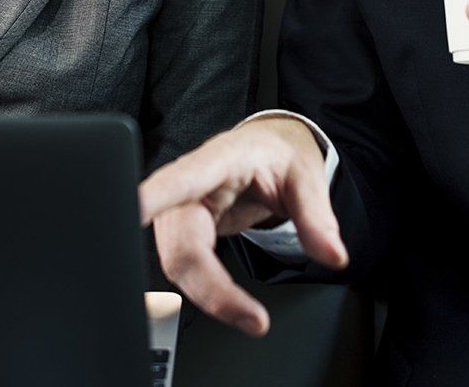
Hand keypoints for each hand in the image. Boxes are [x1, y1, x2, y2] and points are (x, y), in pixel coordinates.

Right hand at [137, 118, 346, 335]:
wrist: (262, 149)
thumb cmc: (274, 154)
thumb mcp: (305, 175)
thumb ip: (317, 215)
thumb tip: (332, 254)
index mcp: (218, 159)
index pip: (182, 178)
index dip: (156, 196)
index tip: (136, 211)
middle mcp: (188, 186)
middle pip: (180, 242)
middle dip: (209, 286)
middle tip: (252, 318)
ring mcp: (178, 210)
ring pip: (175, 263)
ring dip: (209, 295)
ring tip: (249, 316)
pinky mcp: (179, 231)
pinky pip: (181, 267)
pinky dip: (204, 290)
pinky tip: (228, 303)